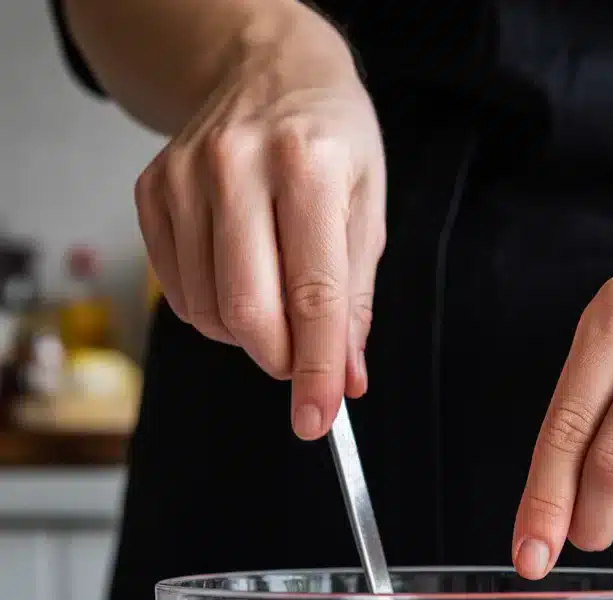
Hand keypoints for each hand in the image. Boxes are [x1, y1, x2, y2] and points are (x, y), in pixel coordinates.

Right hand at [134, 9, 385, 438]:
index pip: (314, 296)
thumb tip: (345, 378)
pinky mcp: (152, 193)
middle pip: (249, 312)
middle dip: (281, 359)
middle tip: (301, 360)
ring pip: (210, 312)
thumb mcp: (366, 209)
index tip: (317, 420)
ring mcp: (184, 178)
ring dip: (248, 335)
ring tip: (275, 299)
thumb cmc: (329, 141)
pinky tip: (238, 280)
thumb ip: (354, 300)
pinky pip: (179, 294)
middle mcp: (237, 166)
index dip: (316, 370)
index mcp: (307, 166)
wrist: (266, 70)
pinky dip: (214, 313)